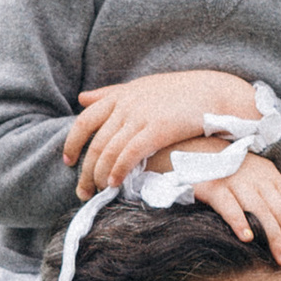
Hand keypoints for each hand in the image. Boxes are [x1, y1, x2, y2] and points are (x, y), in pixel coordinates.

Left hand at [65, 68, 262, 192]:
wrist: (213, 92)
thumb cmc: (178, 92)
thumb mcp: (140, 88)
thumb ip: (109, 94)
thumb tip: (81, 98)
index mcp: (120, 97)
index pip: (85, 121)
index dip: (72, 143)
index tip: (67, 162)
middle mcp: (126, 106)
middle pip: (95, 143)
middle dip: (85, 171)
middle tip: (82, 192)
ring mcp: (141, 117)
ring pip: (109, 152)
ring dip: (99, 176)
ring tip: (98, 192)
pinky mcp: (157, 130)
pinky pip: (129, 154)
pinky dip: (119, 171)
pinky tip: (115, 184)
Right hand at [188, 148, 280, 268]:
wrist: (199, 151)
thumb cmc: (237, 170)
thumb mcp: (266, 176)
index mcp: (273, 178)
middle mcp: (259, 180)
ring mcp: (237, 183)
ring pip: (262, 211)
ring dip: (275, 237)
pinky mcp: (215, 188)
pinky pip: (229, 206)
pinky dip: (239, 221)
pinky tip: (247, 239)